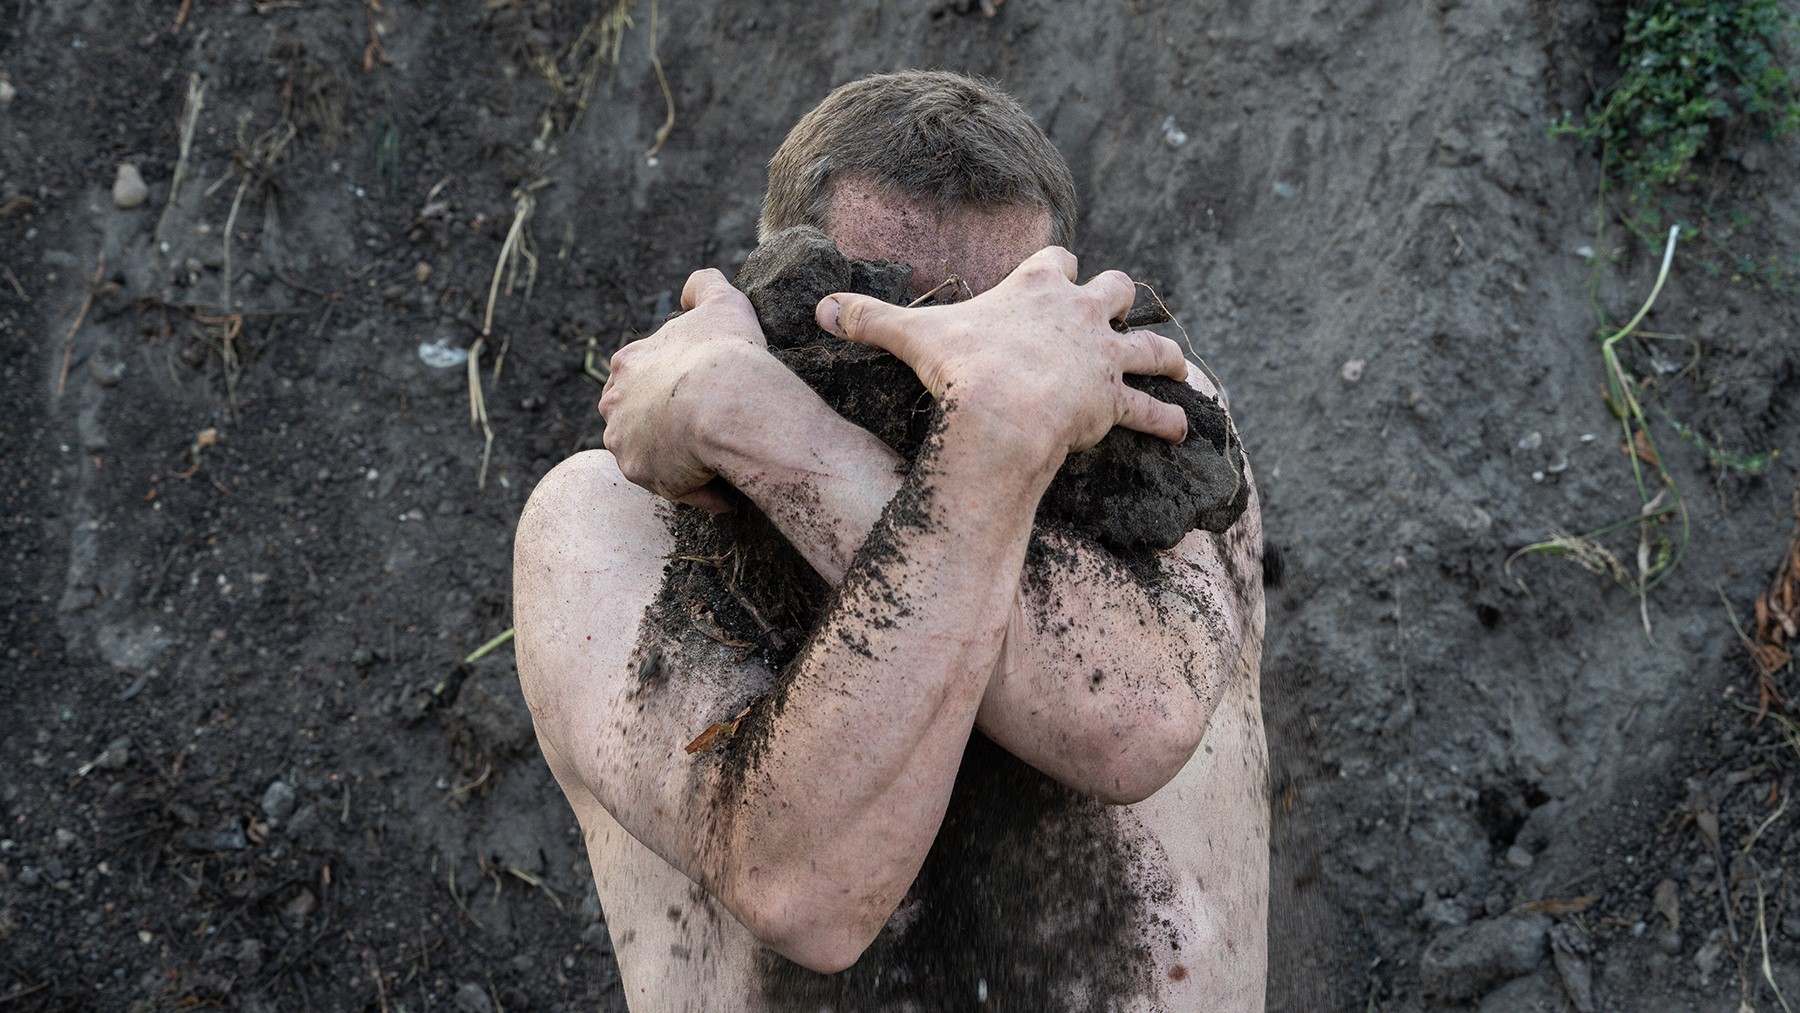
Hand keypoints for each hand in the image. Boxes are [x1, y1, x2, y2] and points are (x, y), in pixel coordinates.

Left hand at [599, 269, 768, 511]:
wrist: (727, 402)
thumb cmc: (725, 352)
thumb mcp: (721, 302)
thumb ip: (704, 287)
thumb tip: (692, 287)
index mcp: (628, 363)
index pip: (644, 377)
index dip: (676, 386)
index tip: (705, 394)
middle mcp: (615, 403)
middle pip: (641, 420)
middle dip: (669, 426)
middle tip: (711, 429)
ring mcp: (623, 441)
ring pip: (654, 456)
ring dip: (682, 461)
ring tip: (722, 461)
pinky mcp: (640, 474)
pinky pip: (675, 489)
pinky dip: (699, 490)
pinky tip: (727, 489)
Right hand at [814, 247, 1189, 458]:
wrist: (1001, 411)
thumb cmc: (960, 368)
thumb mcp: (910, 336)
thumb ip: (868, 318)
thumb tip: (818, 308)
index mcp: (1036, 287)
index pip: (1057, 261)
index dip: (1057, 270)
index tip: (1055, 278)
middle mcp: (1081, 313)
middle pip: (1117, 289)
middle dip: (1117, 301)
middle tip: (1113, 317)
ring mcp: (1104, 355)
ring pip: (1152, 346)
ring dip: (1164, 358)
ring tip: (1177, 369)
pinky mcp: (1116, 398)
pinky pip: (1153, 409)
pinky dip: (1168, 418)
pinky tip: (1184, 427)